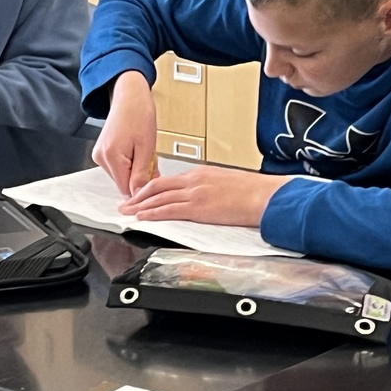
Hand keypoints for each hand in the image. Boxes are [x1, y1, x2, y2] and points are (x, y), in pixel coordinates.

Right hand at [91, 71, 157, 195]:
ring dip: (135, 168)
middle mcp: (101, 157)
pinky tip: (135, 149)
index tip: (152, 173)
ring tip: (142, 149)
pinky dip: (130, 162)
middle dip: (139, 175)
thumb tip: (139, 193)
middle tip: (150, 157)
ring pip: (122, 175)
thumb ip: (142, 173)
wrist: (129, 96)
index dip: (142, 185)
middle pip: (123, 182)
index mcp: (111, 156)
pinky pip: (118, 166)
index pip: (126, 189)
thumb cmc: (139, 114)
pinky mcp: (102, 152)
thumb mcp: (147, 146)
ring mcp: (100, 155)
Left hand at [118, 165, 291, 226]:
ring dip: (140, 206)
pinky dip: (153, 213)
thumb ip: (207, 186)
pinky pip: (169, 210)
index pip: (168, 180)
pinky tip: (143, 217)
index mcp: (200, 173)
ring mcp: (195, 193)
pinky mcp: (199, 208)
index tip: (140, 194)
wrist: (265, 196)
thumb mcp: (225, 181)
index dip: (150, 187)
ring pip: (159, 198)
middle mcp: (194, 180)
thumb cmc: (252, 191)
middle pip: (157, 186)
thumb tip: (200, 195)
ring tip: (128, 212)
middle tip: (125, 203)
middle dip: (138, 196)